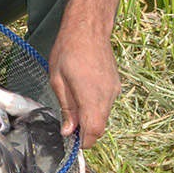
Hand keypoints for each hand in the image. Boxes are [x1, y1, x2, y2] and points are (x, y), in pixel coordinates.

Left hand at [47, 31, 120, 148]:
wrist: (88, 29)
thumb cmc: (68, 51)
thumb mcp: (58, 80)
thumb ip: (66, 108)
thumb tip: (69, 131)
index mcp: (91, 96)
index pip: (94, 131)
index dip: (84, 142)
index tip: (73, 143)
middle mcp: (107, 96)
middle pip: (100, 126)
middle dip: (85, 131)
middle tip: (68, 126)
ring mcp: (114, 90)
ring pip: (103, 115)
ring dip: (90, 117)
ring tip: (72, 104)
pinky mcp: (116, 84)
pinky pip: (106, 103)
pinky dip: (95, 106)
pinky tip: (82, 93)